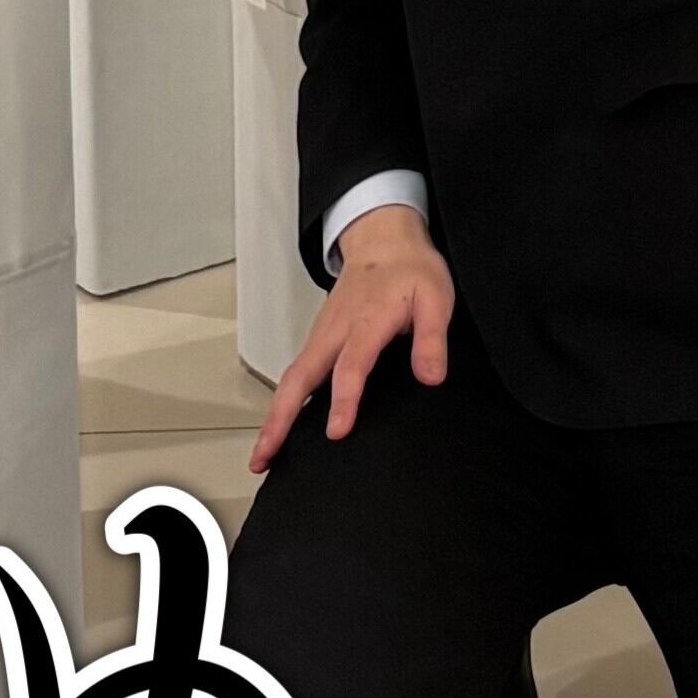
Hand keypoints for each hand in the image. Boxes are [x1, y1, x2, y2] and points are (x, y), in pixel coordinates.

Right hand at [251, 201, 452, 471]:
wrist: (383, 241)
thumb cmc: (409, 271)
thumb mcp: (435, 299)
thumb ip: (432, 339)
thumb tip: (431, 376)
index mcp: (366, 322)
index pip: (350, 366)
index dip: (343, 399)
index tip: (337, 431)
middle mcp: (335, 332)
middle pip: (299, 379)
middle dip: (280, 419)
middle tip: (265, 456)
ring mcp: (321, 336)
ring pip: (292, 380)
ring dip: (275, 416)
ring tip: (263, 455)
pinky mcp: (318, 341)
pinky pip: (296, 375)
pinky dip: (283, 403)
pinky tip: (281, 427)